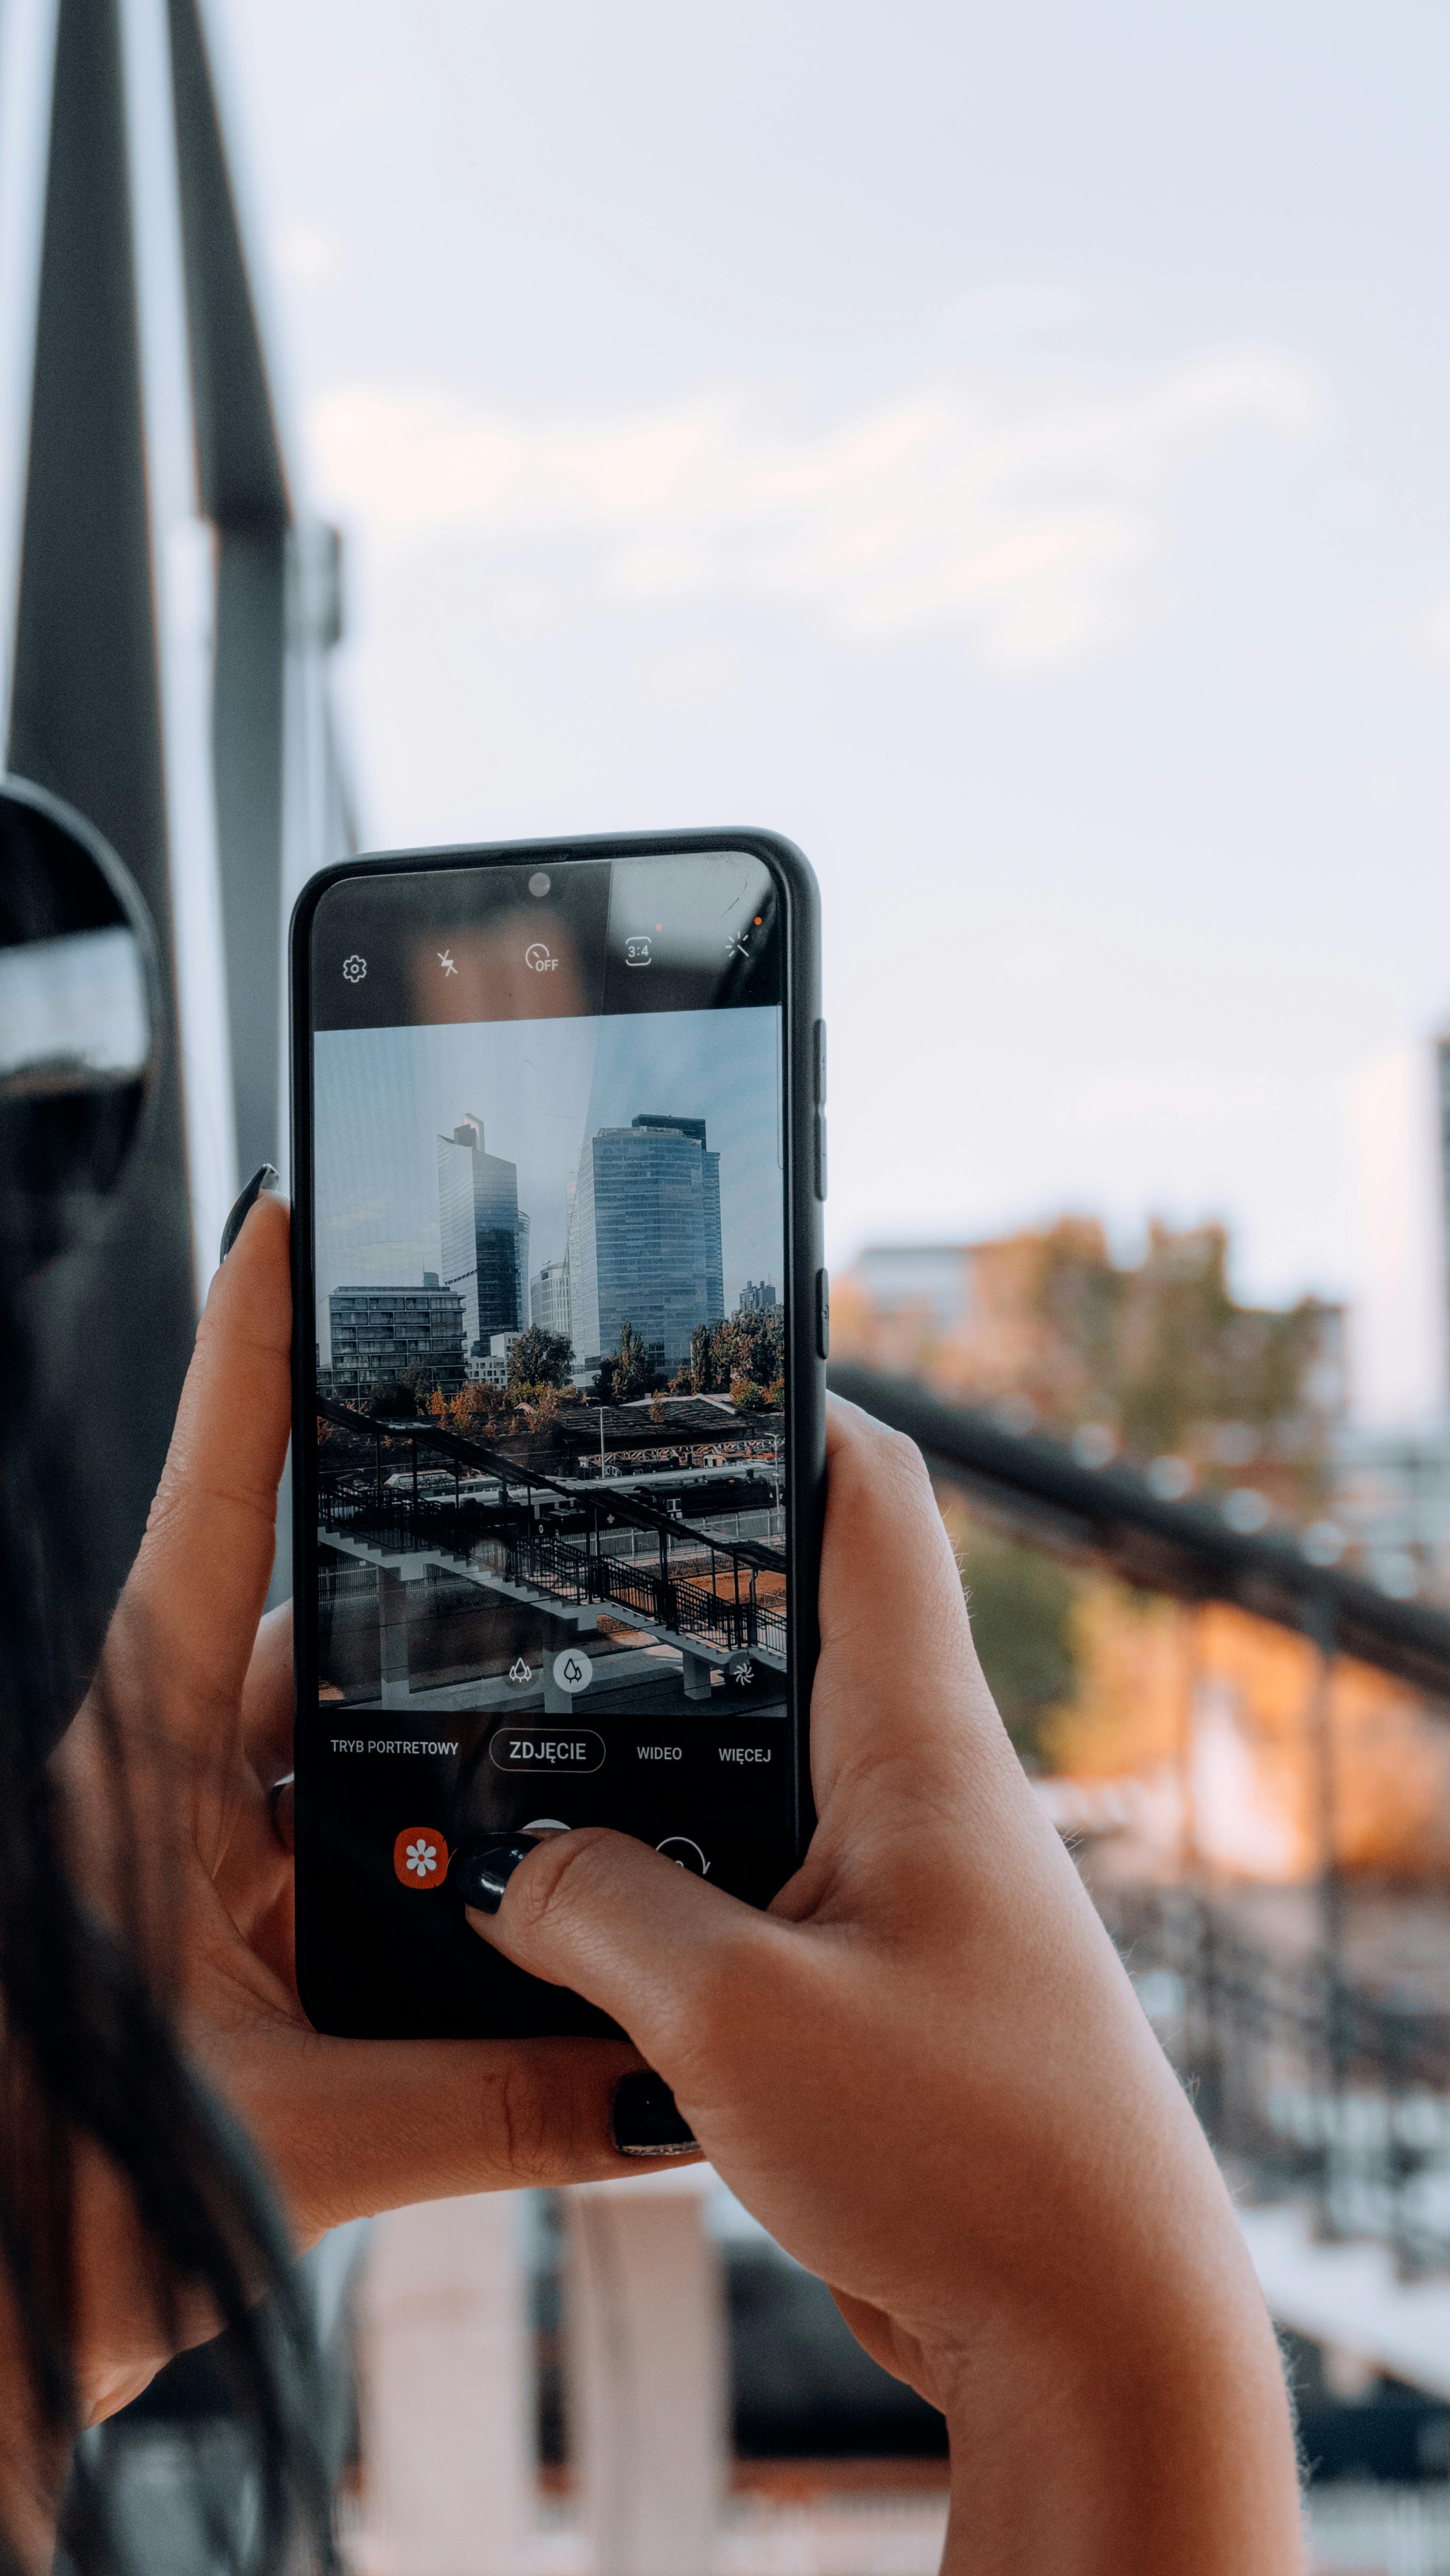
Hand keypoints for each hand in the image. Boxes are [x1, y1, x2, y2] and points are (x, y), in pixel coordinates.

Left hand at [53, 1192, 640, 2423]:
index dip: (247, 1366)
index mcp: (131, 1768)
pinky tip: (533, 1932)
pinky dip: (435, 1896)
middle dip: (447, 1633)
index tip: (286, 1225)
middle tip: (581, 1574)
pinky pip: (347, 1876)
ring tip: (591, 1797)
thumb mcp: (294, 2141)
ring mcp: (190, 1866)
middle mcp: (160, 1791)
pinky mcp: (218, 1946)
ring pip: (349, 1774)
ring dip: (456, 1796)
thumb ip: (493, 2109)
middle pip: (318, 1650)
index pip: (207, 1521)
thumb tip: (667, 2095)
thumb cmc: (58, 2204)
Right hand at [464, 1399, 1303, 2573]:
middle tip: (531, 1559)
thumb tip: (513, 1875)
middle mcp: (922, 1795)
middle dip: (664, 1598)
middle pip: (790, 1633)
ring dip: (646, 1768)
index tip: (689, 1359)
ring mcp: (902, 1891)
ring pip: (753, 1774)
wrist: (1091, 2337)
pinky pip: (749, 1893)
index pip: (873, 1505)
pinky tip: (570, 1915)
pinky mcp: (874, 1987)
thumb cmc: (966, 2157)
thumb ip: (600, 1915)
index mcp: (922, 1746)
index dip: (790, 1408)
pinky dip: (663, 1890)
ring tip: (511, 1743)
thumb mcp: (735, 2018)